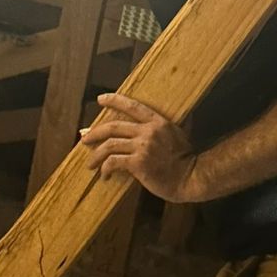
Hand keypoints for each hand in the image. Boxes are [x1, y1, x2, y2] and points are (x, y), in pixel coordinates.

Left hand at [80, 92, 204, 201]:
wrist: (192, 177)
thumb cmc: (186, 159)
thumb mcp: (177, 134)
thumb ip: (162, 128)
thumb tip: (150, 125)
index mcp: (158, 122)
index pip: (132, 106)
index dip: (114, 100)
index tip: (100, 99)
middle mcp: (148, 131)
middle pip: (113, 126)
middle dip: (95, 132)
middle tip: (84, 139)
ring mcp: (143, 146)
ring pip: (110, 145)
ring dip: (96, 155)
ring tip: (90, 164)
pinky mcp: (139, 163)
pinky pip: (114, 162)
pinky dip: (106, 168)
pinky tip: (105, 175)